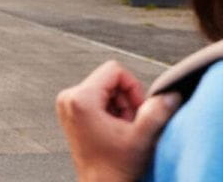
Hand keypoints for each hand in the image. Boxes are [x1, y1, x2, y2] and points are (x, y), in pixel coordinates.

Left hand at [56, 60, 181, 181]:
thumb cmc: (114, 167)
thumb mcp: (141, 138)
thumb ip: (156, 113)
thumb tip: (170, 95)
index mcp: (80, 98)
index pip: (114, 70)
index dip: (133, 88)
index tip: (138, 111)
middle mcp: (68, 97)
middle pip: (109, 78)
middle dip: (126, 99)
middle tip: (129, 123)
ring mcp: (67, 104)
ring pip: (104, 88)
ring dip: (119, 106)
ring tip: (121, 128)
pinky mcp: (70, 110)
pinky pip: (96, 97)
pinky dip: (109, 110)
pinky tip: (112, 129)